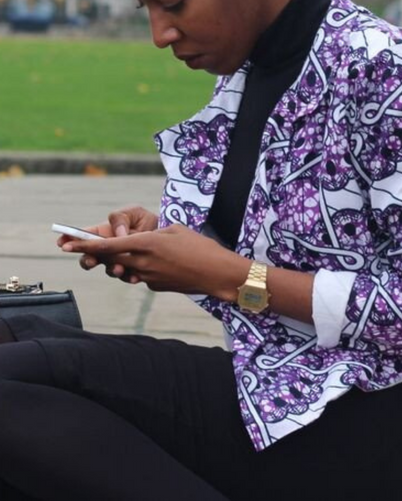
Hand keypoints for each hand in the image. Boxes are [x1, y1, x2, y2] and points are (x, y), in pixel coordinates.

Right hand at [57, 206, 157, 282]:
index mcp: (104, 233)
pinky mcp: (132, 270)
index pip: (84, 237)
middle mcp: (108, 249)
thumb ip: (121, 218)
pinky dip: (129, 277)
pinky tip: (135, 276)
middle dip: (87, 260)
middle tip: (91, 260)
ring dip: (111, 270)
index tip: (62, 242)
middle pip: (89, 258)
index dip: (70, 239)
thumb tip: (118, 234)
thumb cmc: (147, 221)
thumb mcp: (134, 212)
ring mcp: (118, 261)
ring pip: (107, 269)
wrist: (168, 236)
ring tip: (120, 268)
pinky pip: (126, 277)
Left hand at [61, 223, 248, 296]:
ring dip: (120, 261)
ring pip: (124, 268)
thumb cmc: (200, 246)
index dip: (86, 245)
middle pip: (111, 258)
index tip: (68, 244)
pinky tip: (159, 263)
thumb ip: (152, 236)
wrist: (217, 274)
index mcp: (147, 243)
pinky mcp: (155, 286)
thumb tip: (140, 244)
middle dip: (94, 253)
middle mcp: (144, 262)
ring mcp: (149, 277)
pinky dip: (140, 268)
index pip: (109, 245)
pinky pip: (140, 275)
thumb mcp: (174, 231)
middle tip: (76, 247)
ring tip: (133, 252)